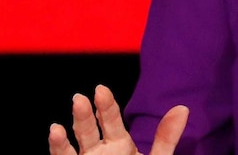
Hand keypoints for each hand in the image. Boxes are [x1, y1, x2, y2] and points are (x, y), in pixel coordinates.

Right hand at [48, 84, 188, 154]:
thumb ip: (166, 138)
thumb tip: (183, 107)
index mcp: (119, 145)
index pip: (111, 120)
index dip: (107, 106)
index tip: (101, 89)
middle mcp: (99, 152)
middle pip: (90, 129)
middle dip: (85, 114)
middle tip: (81, 98)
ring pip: (74, 144)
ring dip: (68, 131)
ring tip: (62, 120)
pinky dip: (58, 147)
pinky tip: (55, 132)